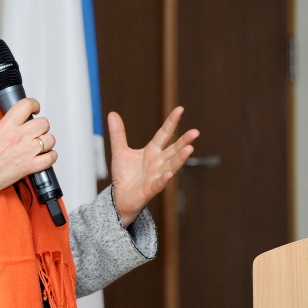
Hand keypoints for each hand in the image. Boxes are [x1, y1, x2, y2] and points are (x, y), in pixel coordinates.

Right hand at [0, 98, 56, 198]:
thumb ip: (8, 125)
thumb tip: (19, 122)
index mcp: (7, 125)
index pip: (27, 105)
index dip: (34, 105)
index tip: (35, 109)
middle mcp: (19, 136)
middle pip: (44, 123)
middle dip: (41, 127)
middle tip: (37, 131)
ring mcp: (26, 151)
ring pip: (50, 139)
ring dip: (47, 142)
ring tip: (40, 145)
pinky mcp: (30, 166)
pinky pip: (51, 158)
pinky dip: (51, 157)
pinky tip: (45, 156)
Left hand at [109, 107, 199, 225]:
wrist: (120, 197)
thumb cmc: (125, 176)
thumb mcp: (119, 152)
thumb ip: (118, 134)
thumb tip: (112, 114)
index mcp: (152, 152)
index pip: (164, 134)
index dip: (171, 122)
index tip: (179, 109)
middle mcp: (157, 163)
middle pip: (173, 150)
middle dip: (184, 141)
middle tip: (195, 132)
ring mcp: (156, 176)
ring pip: (171, 166)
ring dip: (180, 158)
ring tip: (189, 149)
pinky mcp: (150, 190)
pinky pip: (158, 184)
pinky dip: (164, 179)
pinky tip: (169, 174)